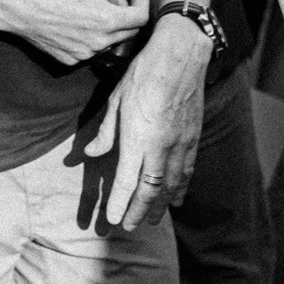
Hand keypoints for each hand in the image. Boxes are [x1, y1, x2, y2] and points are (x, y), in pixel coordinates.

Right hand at [0, 0, 149, 66]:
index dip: (142, 1)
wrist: (17, 6)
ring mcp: (84, 54)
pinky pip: (90, 50)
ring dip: (108, 26)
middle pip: (129, 31)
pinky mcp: (70, 59)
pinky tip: (77, 21)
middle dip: (124, 12)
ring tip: (91, 8)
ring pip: (110, 41)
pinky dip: (90, 37)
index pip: (141, 17)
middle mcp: (98, 42)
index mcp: (106, 20)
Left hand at [84, 14, 211, 229]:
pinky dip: (180, 188)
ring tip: (150, 221)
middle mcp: (161, 146)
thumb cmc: (143, 74)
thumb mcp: (115, 100)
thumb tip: (90, 153)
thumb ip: (106, 132)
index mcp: (138, 137)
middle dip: (139, 211)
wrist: (180, 56)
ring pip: (171, 185)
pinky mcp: (193, 138)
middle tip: (128, 227)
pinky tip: (178, 199)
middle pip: (151, 190)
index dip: (119, 203)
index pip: (127, 180)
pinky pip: (187, 171)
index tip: (112, 220)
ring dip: (160, 206)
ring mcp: (180, 144)